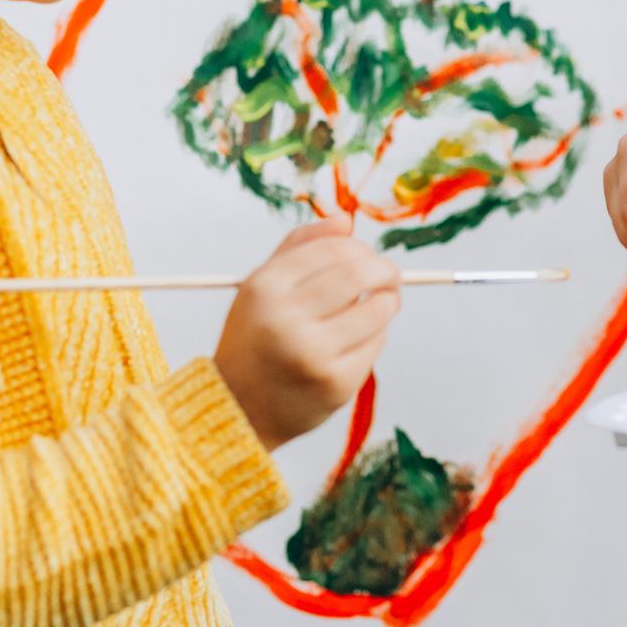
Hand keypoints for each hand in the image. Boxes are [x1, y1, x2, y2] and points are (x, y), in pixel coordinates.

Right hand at [214, 214, 401, 450]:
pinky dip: (376, 334)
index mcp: (265, 288)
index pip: (332, 248)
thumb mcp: (262, 286)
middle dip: (385, 269)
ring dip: (388, 299)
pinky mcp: (337, 384)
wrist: (238, 408)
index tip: (364, 256)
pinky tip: (358, 337)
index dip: (358, 247)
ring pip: (378, 309)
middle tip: (389, 275)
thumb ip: (300, 246)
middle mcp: (287, 319)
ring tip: (381, 301)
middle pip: (360, 273)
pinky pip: (376, 344)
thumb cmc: (255, 338)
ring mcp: (313, 354)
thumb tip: (346, 219)